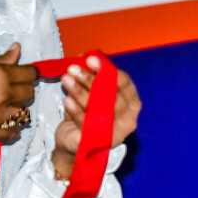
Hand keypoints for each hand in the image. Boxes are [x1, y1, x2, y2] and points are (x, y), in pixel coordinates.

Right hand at [0, 44, 37, 142]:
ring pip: (24, 113)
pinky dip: (12, 130)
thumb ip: (0, 61)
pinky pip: (13, 133)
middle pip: (30, 93)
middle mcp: (3, 94)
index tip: (28, 75)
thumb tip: (17, 48)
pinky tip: (4, 124)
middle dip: (24, 91)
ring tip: (6, 107)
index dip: (30, 74)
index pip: (30, 74)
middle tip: (13, 91)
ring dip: (17, 110)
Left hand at [54, 57, 140, 176]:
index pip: (126, 85)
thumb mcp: (92, 94)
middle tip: (73, 68)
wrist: (73, 142)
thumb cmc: (87, 115)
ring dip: (79, 91)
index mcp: (131, 104)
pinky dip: (75, 110)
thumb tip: (85, 55)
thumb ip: (93, 77)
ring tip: (66, 79)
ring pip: (98, 108)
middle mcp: (128, 119)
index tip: (91, 59)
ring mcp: (114, 133)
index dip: (109, 71)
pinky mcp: (97, 143)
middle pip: (111, 96)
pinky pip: (86, 123)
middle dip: (90, 80)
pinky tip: (66, 100)